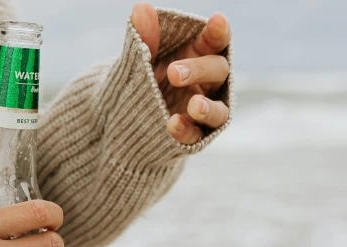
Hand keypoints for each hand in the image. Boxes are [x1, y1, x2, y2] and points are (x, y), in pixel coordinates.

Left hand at [131, 3, 231, 143]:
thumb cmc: (143, 78)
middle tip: (172, 73)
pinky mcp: (195, 135)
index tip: (216, 20)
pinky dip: (187, 131)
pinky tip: (172, 125)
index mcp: (198, 55)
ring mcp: (203, 110)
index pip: (216, 40)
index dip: (219, 31)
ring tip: (193, 105)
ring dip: (208, 108)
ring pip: (219, 110)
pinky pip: (197, 135)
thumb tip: (141, 8)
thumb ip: (143, 37)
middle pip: (218, 71)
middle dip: (198, 70)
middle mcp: (208, 82)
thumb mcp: (140, 59)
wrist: (127, 117)